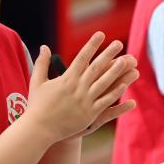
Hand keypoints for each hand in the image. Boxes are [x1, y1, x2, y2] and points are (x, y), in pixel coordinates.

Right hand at [23, 32, 137, 142]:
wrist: (39, 129)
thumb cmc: (37, 105)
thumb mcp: (37, 81)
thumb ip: (42, 63)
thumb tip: (44, 46)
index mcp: (66, 79)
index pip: (82, 58)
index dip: (92, 45)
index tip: (100, 34)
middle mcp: (78, 88)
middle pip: (96, 67)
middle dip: (108, 54)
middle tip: (118, 43)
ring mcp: (85, 101)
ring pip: (104, 83)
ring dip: (116, 71)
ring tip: (126, 61)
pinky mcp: (90, 114)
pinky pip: (105, 101)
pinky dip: (115, 93)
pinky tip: (124, 85)